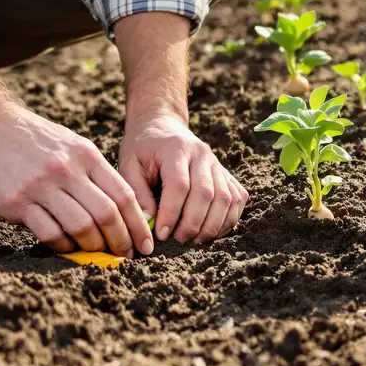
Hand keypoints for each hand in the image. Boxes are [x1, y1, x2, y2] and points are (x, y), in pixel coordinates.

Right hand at [0, 102, 152, 255]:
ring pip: (81, 227)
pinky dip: (63, 246)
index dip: (138, 225)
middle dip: (121, 241)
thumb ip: (92, 174)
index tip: (145, 244)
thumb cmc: (33, 140)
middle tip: (125, 256)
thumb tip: (119, 213)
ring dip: (93, 247)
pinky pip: (49, 233)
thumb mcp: (70, 145)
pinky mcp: (16, 201)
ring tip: (96, 254)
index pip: (123, 195)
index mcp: (85, 155)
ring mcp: (40, 186)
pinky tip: (66, 247)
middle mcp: (66, 169)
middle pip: (107, 214)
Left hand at [118, 112, 247, 242]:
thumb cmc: (142, 149)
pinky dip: (228, 219)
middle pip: (206, 194)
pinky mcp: (226, 172)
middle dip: (192, 223)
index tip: (161, 234)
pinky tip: (211, 230)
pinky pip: (237, 198)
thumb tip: (149, 223)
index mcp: (176, 148)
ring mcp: (217, 162)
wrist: (161, 126)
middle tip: (177, 239)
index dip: (172, 213)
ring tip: (194, 238)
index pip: (179, 185)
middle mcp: (202, 154)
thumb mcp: (129, 165)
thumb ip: (137, 193)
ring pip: (225, 198)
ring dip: (212, 225)